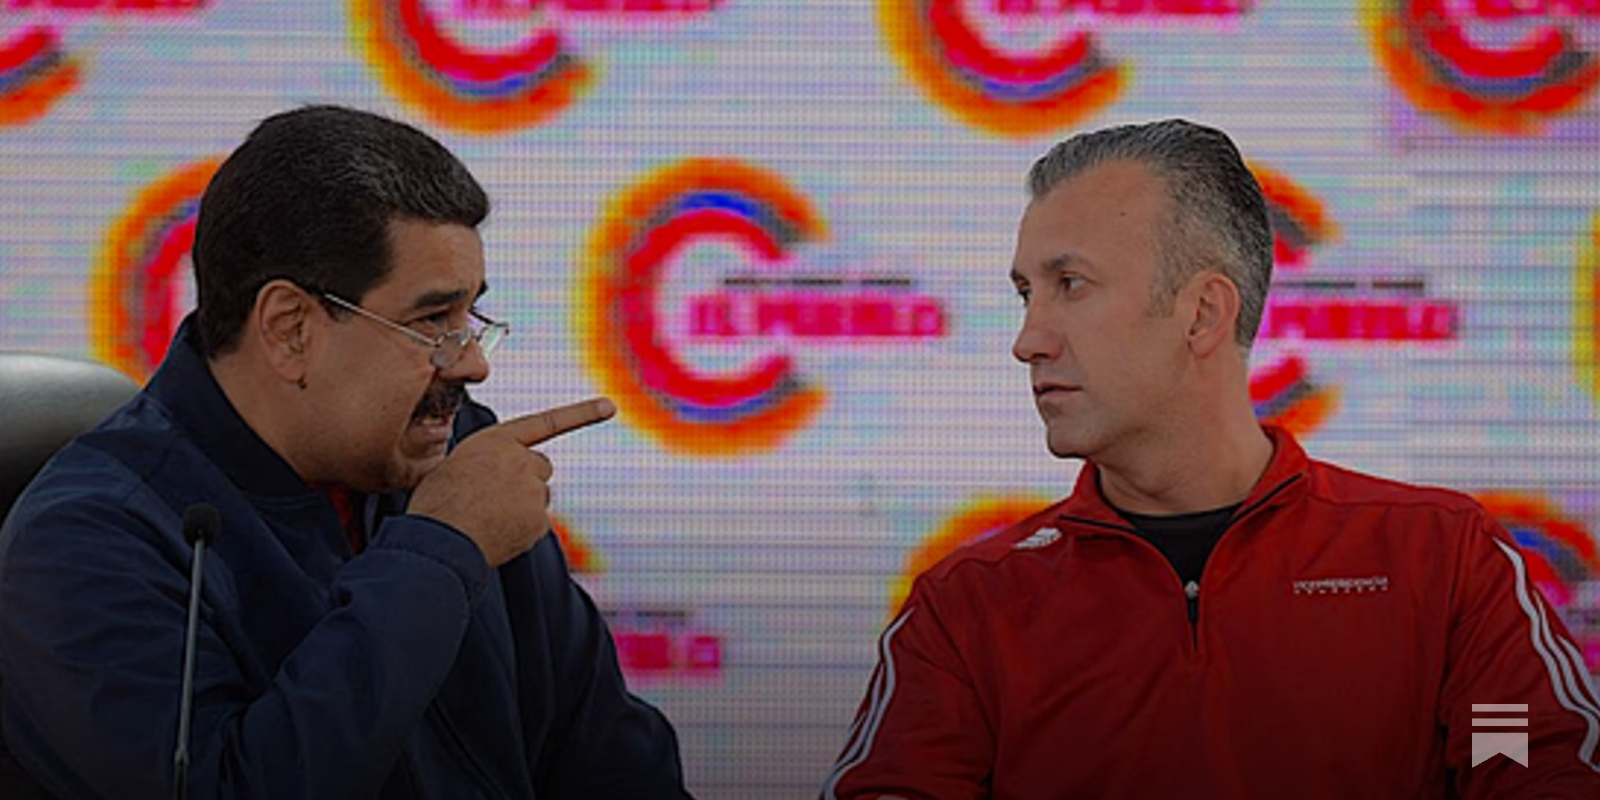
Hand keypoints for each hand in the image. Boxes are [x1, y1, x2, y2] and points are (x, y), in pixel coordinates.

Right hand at [409, 398, 615, 566]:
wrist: (437, 541)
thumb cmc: (436, 505)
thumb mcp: (451, 466)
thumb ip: (484, 462)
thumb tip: (491, 478)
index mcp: (495, 441)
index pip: (545, 423)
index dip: (581, 414)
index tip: (609, 407)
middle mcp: (520, 459)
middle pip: (540, 467)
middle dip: (525, 481)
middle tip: (493, 499)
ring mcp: (532, 489)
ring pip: (537, 497)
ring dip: (521, 506)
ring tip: (486, 518)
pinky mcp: (538, 519)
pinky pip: (536, 523)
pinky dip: (521, 530)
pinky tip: (496, 533)